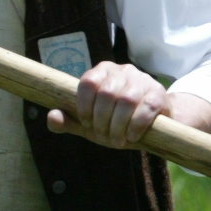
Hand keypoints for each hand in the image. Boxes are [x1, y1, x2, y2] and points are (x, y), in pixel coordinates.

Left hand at [45, 62, 210, 147]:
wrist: (153, 122)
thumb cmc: (116, 120)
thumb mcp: (91, 123)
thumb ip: (70, 121)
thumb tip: (51, 117)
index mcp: (102, 71)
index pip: (88, 82)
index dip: (84, 107)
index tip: (86, 124)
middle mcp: (123, 70)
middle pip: (107, 93)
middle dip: (102, 121)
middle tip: (104, 137)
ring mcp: (143, 80)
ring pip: (126, 100)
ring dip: (119, 126)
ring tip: (118, 140)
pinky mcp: (159, 94)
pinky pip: (147, 108)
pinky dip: (136, 126)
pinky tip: (132, 137)